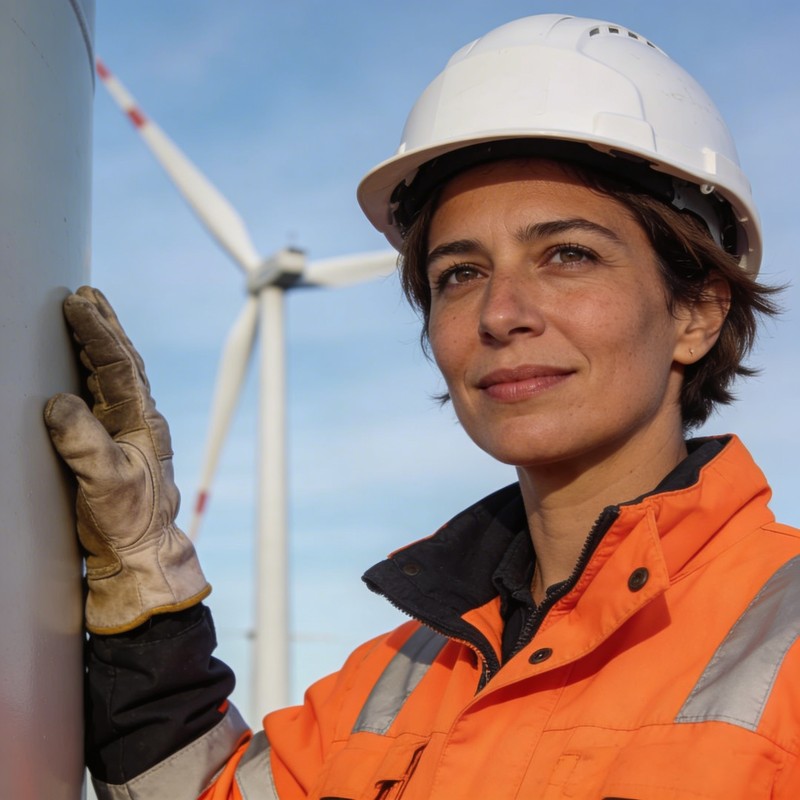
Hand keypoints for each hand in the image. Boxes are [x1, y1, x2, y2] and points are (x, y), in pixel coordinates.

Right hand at [44, 286, 209, 633]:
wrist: (139, 548)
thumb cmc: (129, 519)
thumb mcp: (107, 482)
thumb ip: (85, 443)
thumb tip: (58, 402)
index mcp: (143, 421)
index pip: (119, 366)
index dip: (98, 332)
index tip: (78, 302)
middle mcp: (138, 418)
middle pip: (121, 361)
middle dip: (104, 326)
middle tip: (86, 294)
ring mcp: (127, 429)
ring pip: (113, 376)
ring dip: (98, 344)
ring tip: (84, 314)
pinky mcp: (112, 442)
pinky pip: (102, 397)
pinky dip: (91, 372)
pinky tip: (81, 363)